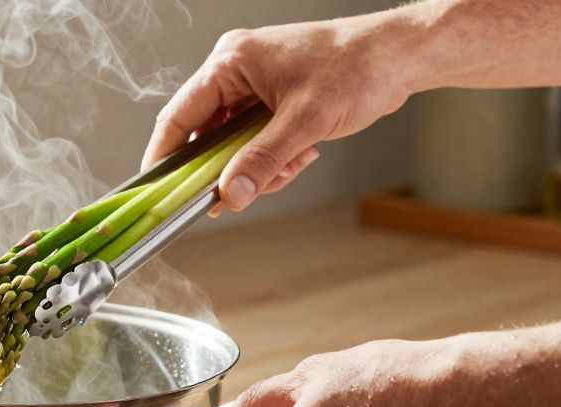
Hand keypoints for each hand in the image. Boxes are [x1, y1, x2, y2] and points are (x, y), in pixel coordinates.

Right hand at [143, 16, 413, 211]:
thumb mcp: (305, 120)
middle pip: (207, 135)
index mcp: (232, 61)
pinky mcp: (273, 101)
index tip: (159, 190)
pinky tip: (303, 153)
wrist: (401, 57)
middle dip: (226, 168)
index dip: (165, 156)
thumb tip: (230, 194)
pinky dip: (275, 158)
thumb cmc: (357, 67)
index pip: (179, 114)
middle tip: (234, 194)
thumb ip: (262, 160)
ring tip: (292, 162)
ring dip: (259, 165)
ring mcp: (255, 87)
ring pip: (234, 144)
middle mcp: (237, 71)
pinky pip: (256, 142)